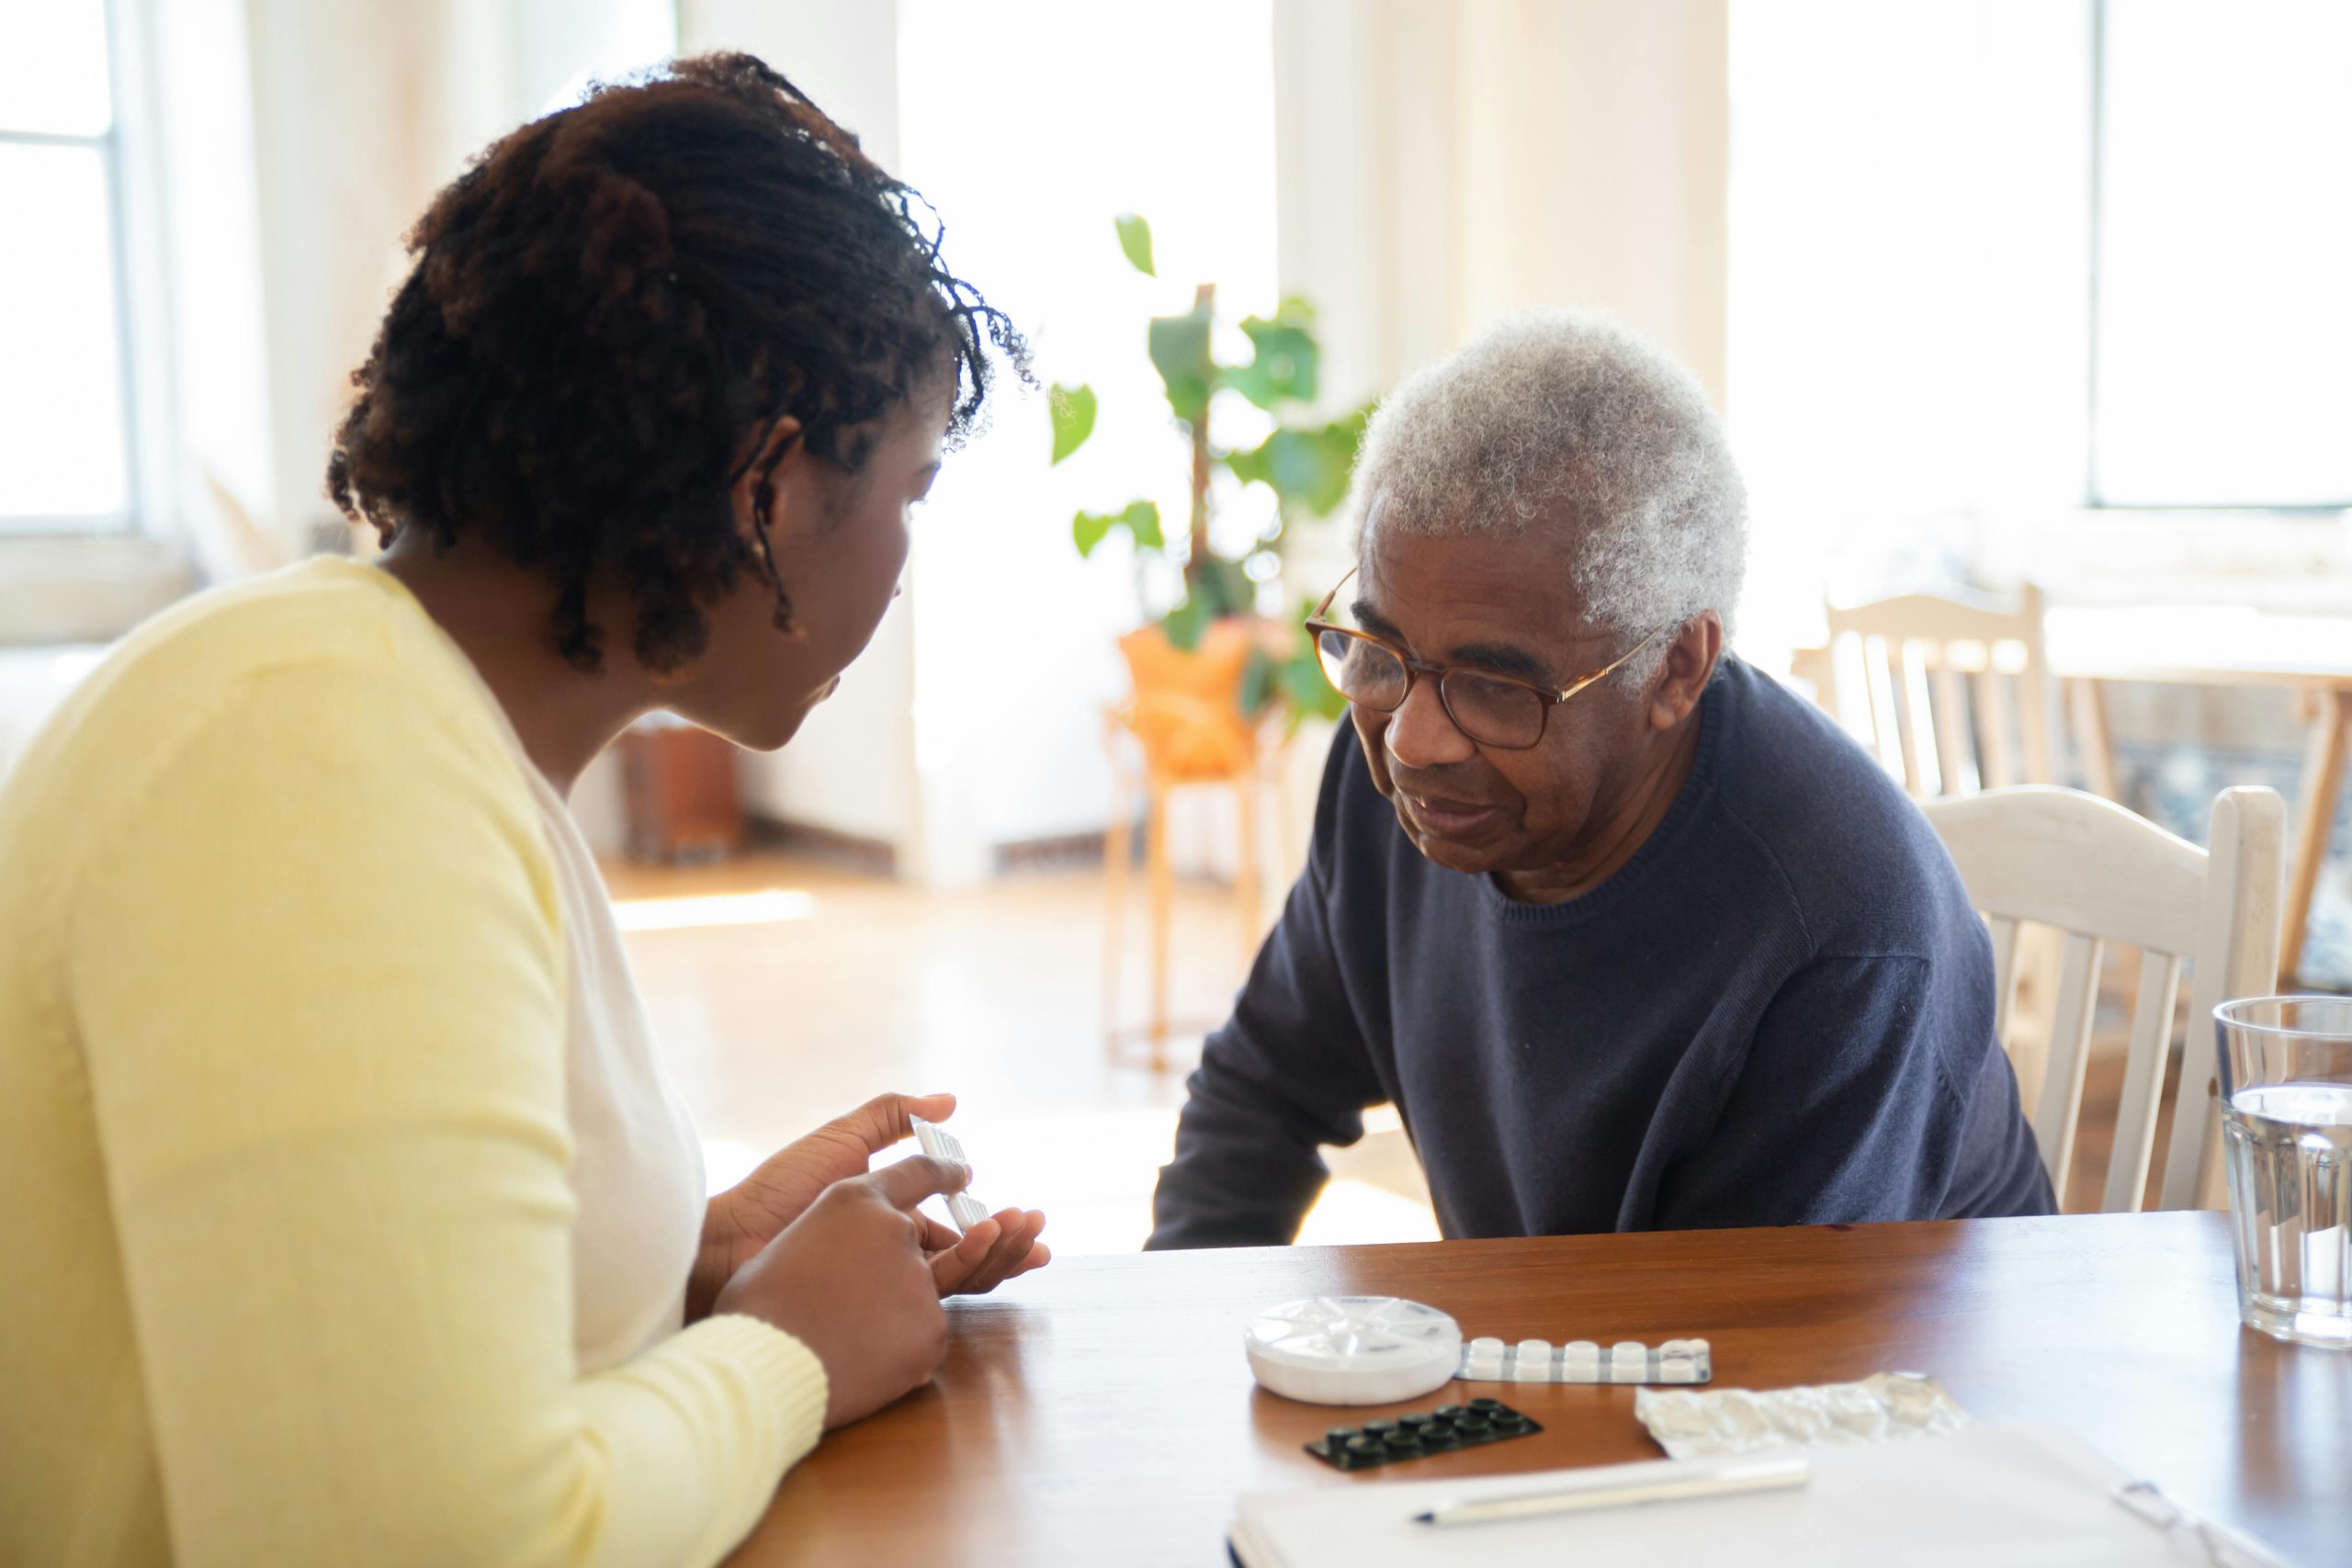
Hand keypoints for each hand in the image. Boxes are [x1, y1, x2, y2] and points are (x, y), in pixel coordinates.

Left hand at [688, 1092, 1050, 1317]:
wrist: (734, 1237)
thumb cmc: (780, 1187)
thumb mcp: (843, 1139)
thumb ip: (893, 1118)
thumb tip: (951, 1102)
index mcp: (886, 1218)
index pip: (951, 1227)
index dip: (991, 1224)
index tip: (1029, 1216)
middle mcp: (889, 1254)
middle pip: (963, 1257)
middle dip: (1007, 1249)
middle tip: (1043, 1239)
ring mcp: (881, 1284)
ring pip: (955, 1280)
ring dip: (997, 1262)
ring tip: (1030, 1246)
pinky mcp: (872, 1308)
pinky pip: (928, 1301)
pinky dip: (964, 1282)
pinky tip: (989, 1265)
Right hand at [711, 1155, 961, 1427]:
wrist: (761, 1368)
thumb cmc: (756, 1309)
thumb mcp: (789, 1246)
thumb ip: (827, 1239)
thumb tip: (831, 1257)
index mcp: (855, 1201)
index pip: (916, 1173)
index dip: (941, 1174)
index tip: (960, 1176)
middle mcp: (895, 1231)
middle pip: (920, 1243)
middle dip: (908, 1265)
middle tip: (874, 1295)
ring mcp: (918, 1280)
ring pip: (920, 1294)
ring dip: (893, 1315)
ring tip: (848, 1337)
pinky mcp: (932, 1329)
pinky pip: (922, 1338)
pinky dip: (899, 1352)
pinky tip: (860, 1364)